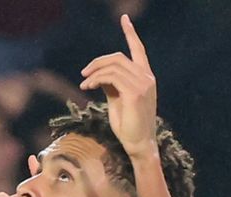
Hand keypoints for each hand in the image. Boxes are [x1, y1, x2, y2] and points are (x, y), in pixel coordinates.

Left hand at [79, 15, 157, 159]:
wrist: (138, 144)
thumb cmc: (128, 125)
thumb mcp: (117, 99)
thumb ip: (112, 83)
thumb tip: (98, 74)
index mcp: (145, 77)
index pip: (138, 50)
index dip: (131, 33)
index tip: (124, 18)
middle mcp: (147, 78)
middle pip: (118, 57)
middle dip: (98, 62)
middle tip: (83, 73)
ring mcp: (143, 85)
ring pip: (113, 67)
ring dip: (94, 73)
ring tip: (84, 84)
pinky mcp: (135, 94)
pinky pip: (110, 78)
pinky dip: (96, 80)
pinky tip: (88, 87)